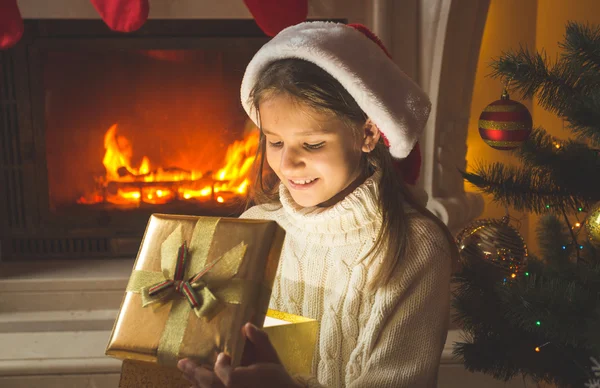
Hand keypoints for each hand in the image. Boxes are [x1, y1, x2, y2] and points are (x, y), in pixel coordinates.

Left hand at [178, 322, 301, 387]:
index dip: (221, 367)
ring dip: (196, 383)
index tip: (222, 355)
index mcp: (249, 381)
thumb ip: (260, 341)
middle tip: (183, 363)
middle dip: (196, 373)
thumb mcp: (272, 357)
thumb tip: (246, 325)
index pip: (229, 378)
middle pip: (212, 386)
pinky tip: (194, 385)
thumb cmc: (278, 379)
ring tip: (185, 371)